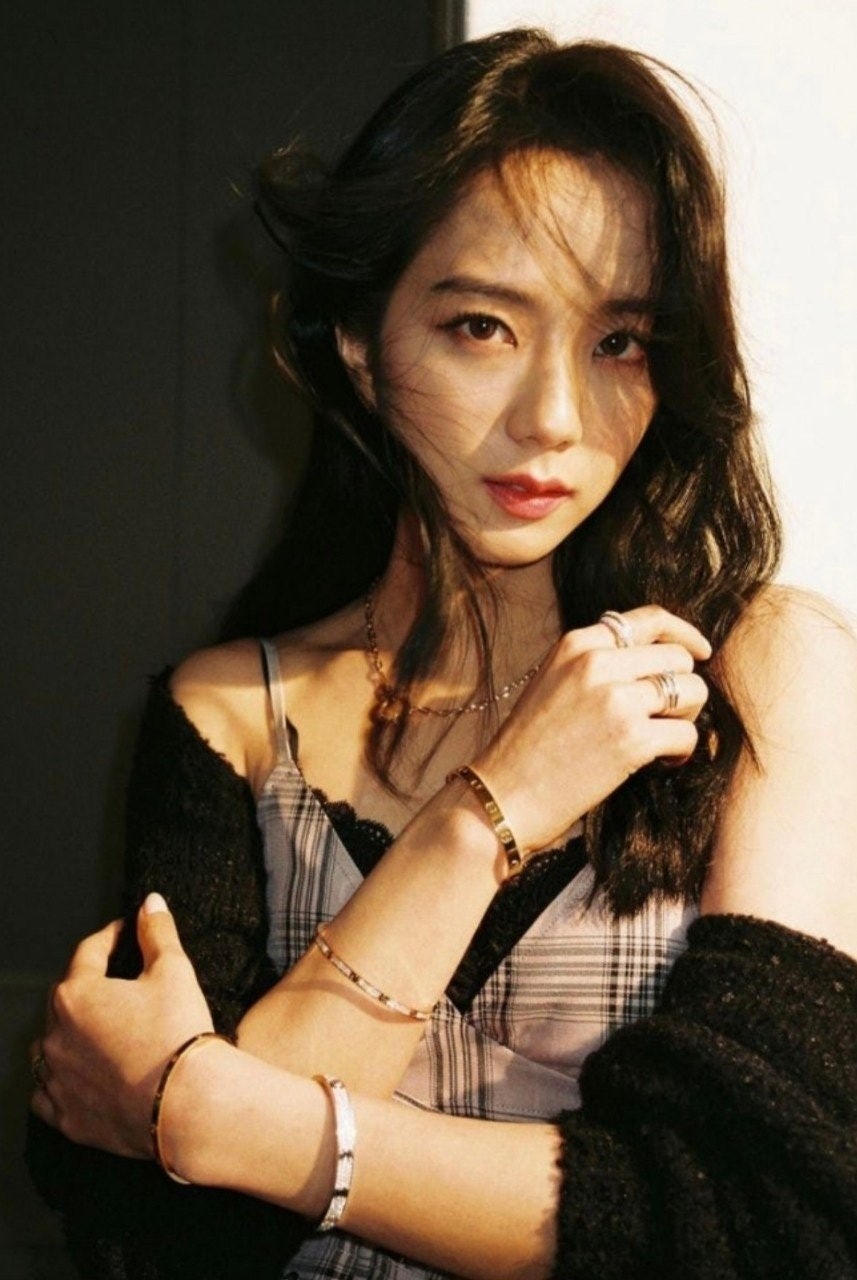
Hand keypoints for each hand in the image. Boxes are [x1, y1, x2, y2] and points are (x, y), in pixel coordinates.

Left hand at [30, 893, 212, 1158]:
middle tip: (117, 980)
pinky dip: (58, 1081)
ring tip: (95, 1029)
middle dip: (89, 984)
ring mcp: (57, 1079)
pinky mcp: (66, 1117)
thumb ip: (157, 933)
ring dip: (66, 1033)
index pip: (89, 951)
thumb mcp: (174, 971)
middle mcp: (55, 1035)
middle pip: (65, 997)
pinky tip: (77, 1075)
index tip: (126, 932)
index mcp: (77, 995)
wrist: (186, 1104)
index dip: (111, 937)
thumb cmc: (178, 1034)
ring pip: (48, 1046)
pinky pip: (47, 1094)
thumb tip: (151, 903)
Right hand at [473, 605, 709, 852]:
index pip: (649, 620)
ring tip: (661, 739)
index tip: (699, 652)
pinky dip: (681, 751)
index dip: (684, 634)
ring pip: (692, 691)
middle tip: (664, 717)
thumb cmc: (529, 746)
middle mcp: (597, 663)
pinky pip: (687, 734)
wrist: (503, 794)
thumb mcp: (554, 681)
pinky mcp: (632, 739)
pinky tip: (659, 763)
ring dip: (685, 718)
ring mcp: (616, 699)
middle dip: (681, 687)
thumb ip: (597, 663)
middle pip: (678, 658)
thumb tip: (658, 662)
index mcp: (577, 644)